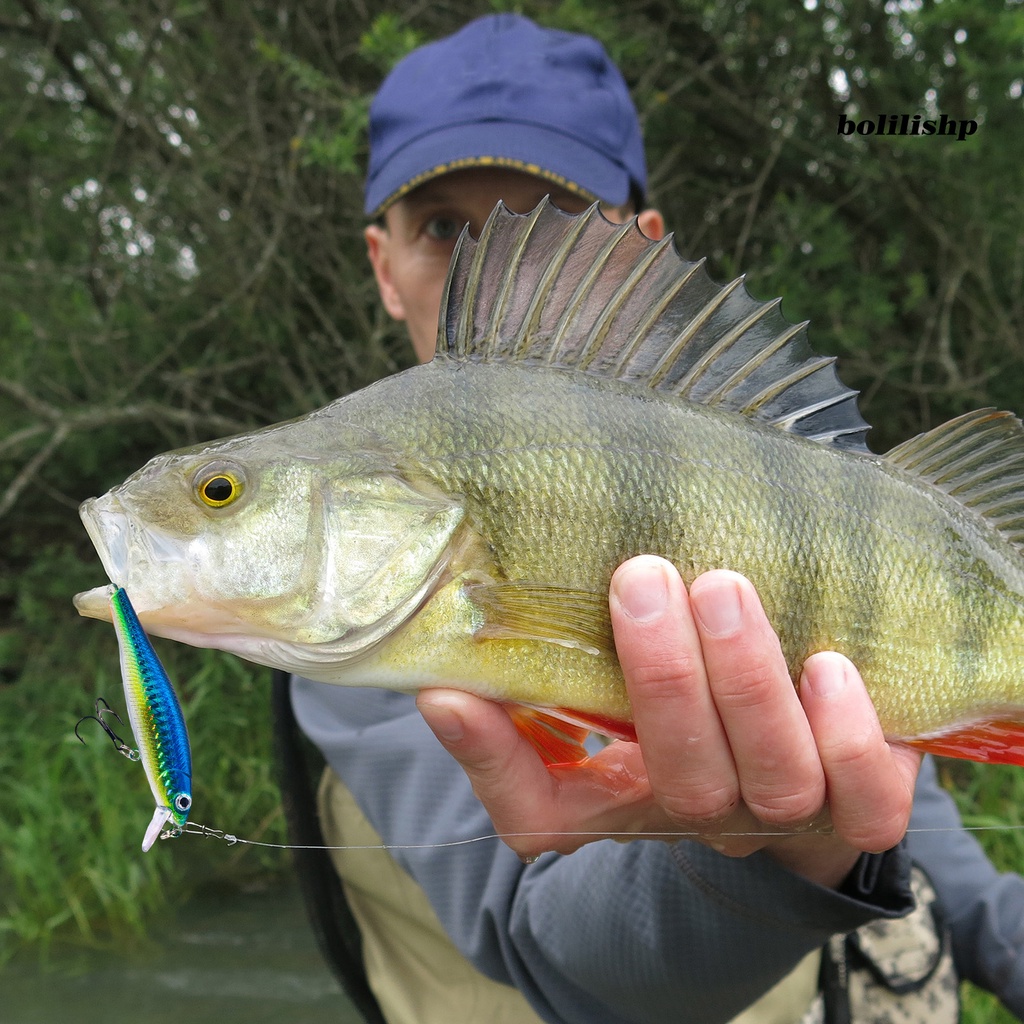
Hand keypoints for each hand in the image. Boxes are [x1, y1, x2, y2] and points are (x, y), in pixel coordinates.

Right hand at [417, 557, 920, 886]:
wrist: (785, 763)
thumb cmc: (671, 719)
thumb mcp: (590, 709)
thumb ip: (517, 708)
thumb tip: (440, 688)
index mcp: (618, 804)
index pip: (540, 814)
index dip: (494, 759)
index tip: (450, 689)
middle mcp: (700, 816)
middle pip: (686, 782)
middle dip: (663, 679)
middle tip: (641, 578)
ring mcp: (786, 813)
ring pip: (777, 782)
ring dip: (749, 685)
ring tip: (723, 589)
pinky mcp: (859, 801)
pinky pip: (870, 804)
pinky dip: (850, 739)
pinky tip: (829, 665)